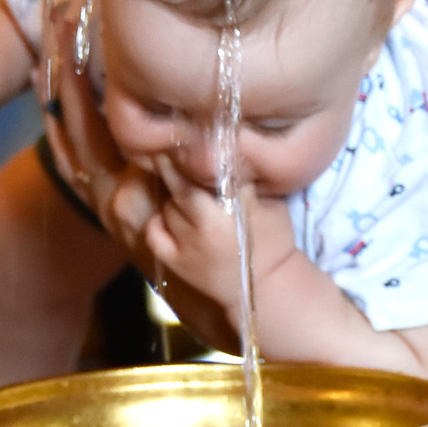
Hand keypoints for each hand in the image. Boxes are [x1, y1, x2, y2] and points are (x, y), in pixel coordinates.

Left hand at [138, 157, 297, 328]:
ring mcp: (184, 245)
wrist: (266, 289)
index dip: (190, 152)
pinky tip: (167, 214)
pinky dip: (157, 220)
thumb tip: (223, 147)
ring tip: (179, 185)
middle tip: (168, 147)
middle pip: (179, 185)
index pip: (201, 171)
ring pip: (166, 205)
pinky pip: (153, 232)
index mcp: (228, 210)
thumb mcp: (269, 204)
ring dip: (170, 194)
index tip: (184, 136)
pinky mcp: (174, 262)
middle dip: (172, 164)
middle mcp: (202, 226)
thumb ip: (245, 180)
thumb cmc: (274, 241)